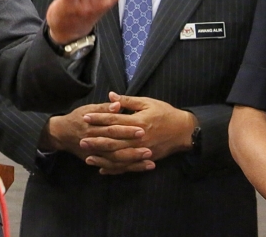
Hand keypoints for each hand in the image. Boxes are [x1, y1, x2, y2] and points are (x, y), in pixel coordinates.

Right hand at [40, 101, 146, 161]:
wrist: (61, 134)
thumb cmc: (77, 118)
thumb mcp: (88, 109)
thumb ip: (104, 108)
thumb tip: (117, 105)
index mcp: (92, 126)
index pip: (111, 128)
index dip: (126, 129)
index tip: (142, 129)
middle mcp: (93, 141)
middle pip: (114, 146)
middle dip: (132, 149)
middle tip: (149, 149)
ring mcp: (94, 154)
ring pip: (115, 160)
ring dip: (133, 162)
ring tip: (150, 162)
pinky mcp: (96, 161)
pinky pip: (112, 167)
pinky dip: (125, 169)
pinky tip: (139, 168)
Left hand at [80, 92, 196, 173]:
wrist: (184, 131)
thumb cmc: (165, 113)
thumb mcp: (148, 103)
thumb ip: (128, 101)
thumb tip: (111, 96)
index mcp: (138, 122)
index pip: (114, 120)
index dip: (99, 119)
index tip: (85, 117)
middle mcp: (138, 138)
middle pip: (114, 140)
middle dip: (96, 140)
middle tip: (81, 140)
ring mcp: (142, 150)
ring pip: (119, 156)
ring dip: (103, 157)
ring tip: (87, 157)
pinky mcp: (145, 158)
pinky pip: (128, 166)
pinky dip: (115, 169)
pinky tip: (102, 169)